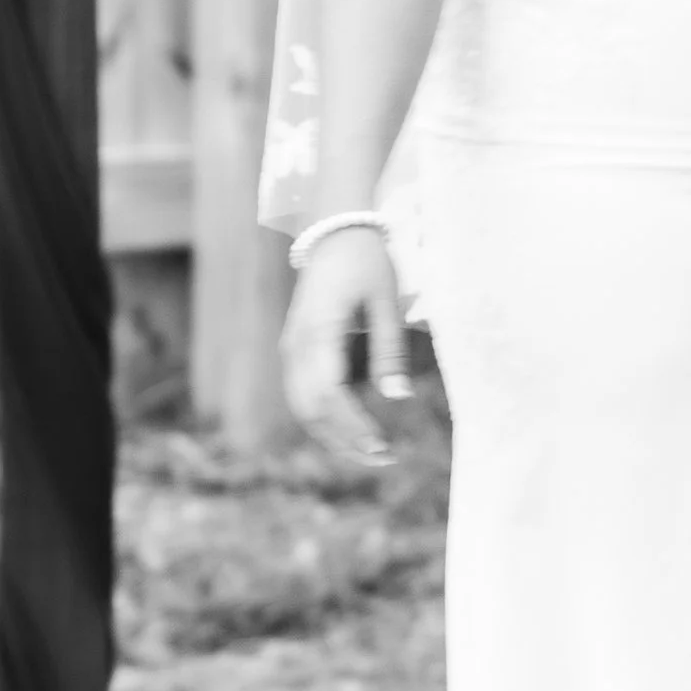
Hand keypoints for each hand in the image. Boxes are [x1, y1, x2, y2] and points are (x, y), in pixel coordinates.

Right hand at [281, 224, 413, 465]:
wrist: (335, 232)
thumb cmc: (367, 263)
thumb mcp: (386, 302)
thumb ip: (390, 350)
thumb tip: (399, 397)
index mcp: (319, 331)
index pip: (330, 394)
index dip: (353, 426)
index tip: (382, 446)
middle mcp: (297, 345)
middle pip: (311, 408)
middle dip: (344, 439)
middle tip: (383, 457)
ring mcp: (291, 348)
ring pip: (302, 406)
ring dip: (332, 434)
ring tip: (370, 452)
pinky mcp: (294, 349)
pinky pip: (302, 393)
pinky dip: (323, 418)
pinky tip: (350, 430)